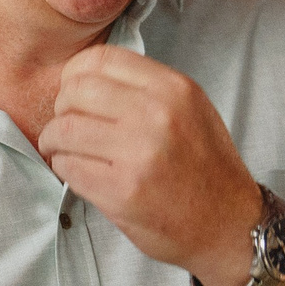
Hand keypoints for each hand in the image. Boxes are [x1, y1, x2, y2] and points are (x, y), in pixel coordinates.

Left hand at [37, 46, 260, 285]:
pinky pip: (69, 167)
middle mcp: (157, 115)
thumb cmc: (206, 168)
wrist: (229, 225)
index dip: (75, 75)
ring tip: (63, 150)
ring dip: (54, 141)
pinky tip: (76, 171)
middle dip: (61, 110)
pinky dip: (64, 168)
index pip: (101, 59)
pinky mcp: (122, 192)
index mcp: (174, 89)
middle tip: (66, 126)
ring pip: (64, 130)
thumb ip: (148, 88)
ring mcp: (139, 155)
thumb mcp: (192, 110)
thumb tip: (87, 78)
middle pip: (75, 92)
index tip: (72, 93)